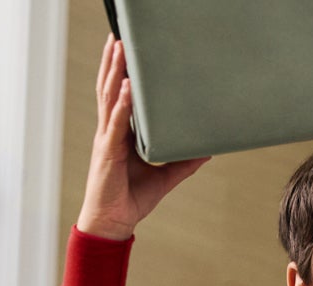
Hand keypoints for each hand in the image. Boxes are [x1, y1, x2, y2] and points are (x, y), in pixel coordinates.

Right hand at [77, 36, 208, 239]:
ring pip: (109, 98)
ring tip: (119, 49)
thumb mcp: (164, 177)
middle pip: (110, 88)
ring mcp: (106, 140)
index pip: (119, 96)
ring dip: (114, 72)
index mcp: (121, 134)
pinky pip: (115, 124)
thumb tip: (206, 150)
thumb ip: (183, 162)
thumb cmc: (131, 199)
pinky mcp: (108, 153)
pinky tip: (128, 88)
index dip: (121, 72)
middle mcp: (110, 131)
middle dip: (114, 62)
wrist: (114, 223)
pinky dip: (122, 105)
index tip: (127, 50)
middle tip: (119, 36)